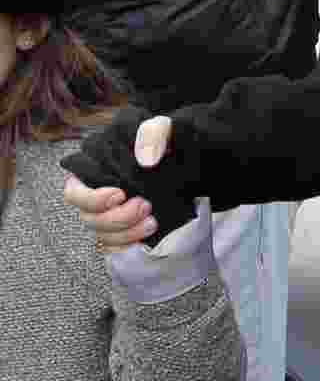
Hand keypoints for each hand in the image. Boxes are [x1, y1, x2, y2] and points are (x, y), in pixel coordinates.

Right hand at [63, 116, 173, 248]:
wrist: (184, 163)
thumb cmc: (163, 143)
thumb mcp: (161, 130)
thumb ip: (152, 134)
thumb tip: (146, 157)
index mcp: (91, 174)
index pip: (74, 193)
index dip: (91, 199)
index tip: (119, 194)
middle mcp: (95, 200)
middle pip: (90, 219)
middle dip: (117, 218)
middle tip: (145, 205)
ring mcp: (108, 219)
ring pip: (104, 237)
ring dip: (127, 233)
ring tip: (152, 221)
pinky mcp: (123, 233)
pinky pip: (116, 250)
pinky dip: (129, 248)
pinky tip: (147, 239)